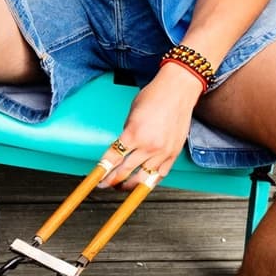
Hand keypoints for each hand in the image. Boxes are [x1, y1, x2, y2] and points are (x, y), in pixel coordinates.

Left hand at [102, 64, 204, 188]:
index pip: (112, 159)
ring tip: (123, 186)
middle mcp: (148, 146)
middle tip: (106, 184)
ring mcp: (162, 152)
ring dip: (129, 185)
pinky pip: (159, 175)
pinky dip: (149, 181)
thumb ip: (126, 134)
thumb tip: (122, 149)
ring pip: (142, 179)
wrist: (179, 88)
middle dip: (111, 181)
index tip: (97, 180)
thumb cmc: (155, 96)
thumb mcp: (131, 114)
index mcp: (133, 134)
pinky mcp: (173, 153)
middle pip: (124, 172)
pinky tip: (142, 182)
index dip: (102, 172)